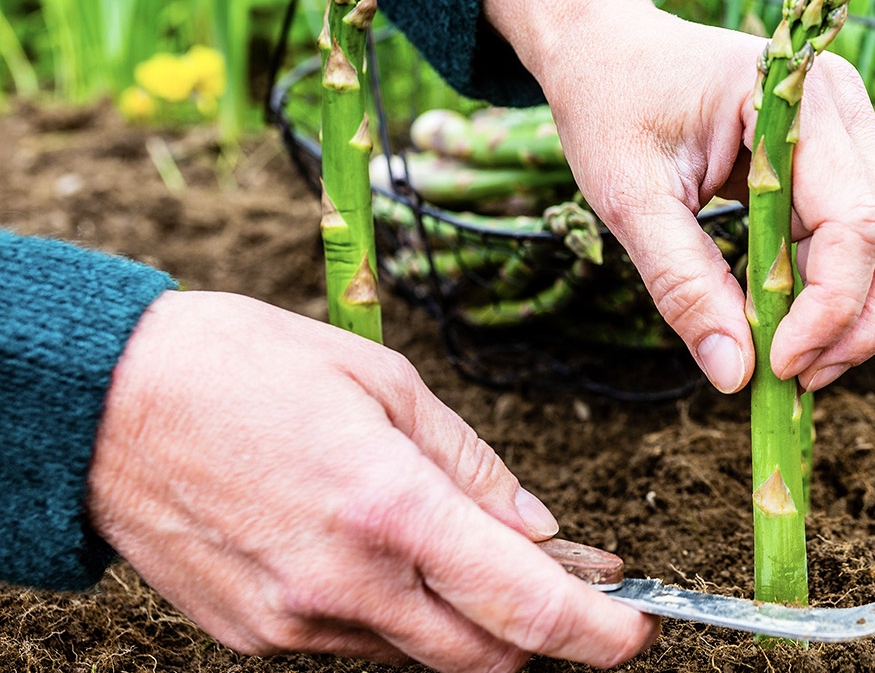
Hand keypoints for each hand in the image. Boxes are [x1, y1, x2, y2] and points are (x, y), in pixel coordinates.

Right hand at [87, 290, 656, 671]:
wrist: (102, 405)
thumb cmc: (245, 368)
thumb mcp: (384, 384)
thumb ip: (471, 466)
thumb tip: (538, 529)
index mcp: (390, 508)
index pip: (524, 604)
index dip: (596, 630)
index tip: (634, 627)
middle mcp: (347, 583)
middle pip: (486, 655)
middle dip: (541, 633)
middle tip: (570, 586)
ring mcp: (297, 621)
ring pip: (422, 653)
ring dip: (465, 620)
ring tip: (469, 553)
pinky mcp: (256, 636)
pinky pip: (358, 643)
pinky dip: (396, 613)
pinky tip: (384, 555)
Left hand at [486, 0, 874, 393]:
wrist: (607, 48)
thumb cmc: (612, 104)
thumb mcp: (629, 197)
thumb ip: (683, 284)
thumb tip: (735, 375)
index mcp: (796, 97)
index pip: (854, 221)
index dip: (830, 307)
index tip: (780, 367)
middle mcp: (844, 106)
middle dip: (860, 321)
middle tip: (799, 380)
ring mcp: (850, 130)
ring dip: (859, 311)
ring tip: (798, 363)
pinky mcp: (840, 158)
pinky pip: (864, 234)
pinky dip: (838, 289)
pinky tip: (792, 326)